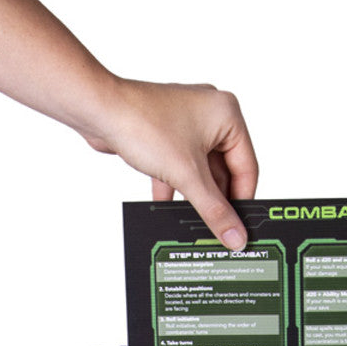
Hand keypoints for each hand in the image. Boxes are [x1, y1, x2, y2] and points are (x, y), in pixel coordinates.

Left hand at [84, 78, 258, 249]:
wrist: (99, 110)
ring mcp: (188, 123)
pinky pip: (180, 166)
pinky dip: (176, 186)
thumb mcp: (187, 175)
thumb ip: (213, 210)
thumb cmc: (143, 123)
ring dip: (196, 196)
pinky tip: (168, 207)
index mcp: (227, 114)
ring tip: (194, 222)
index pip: (247, 167)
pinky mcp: (167, 133)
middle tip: (217, 230)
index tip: (239, 228)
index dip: (243, 201)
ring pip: (201, 171)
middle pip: (224, 171)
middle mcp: (211, 115)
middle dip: (217, 200)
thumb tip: (234, 235)